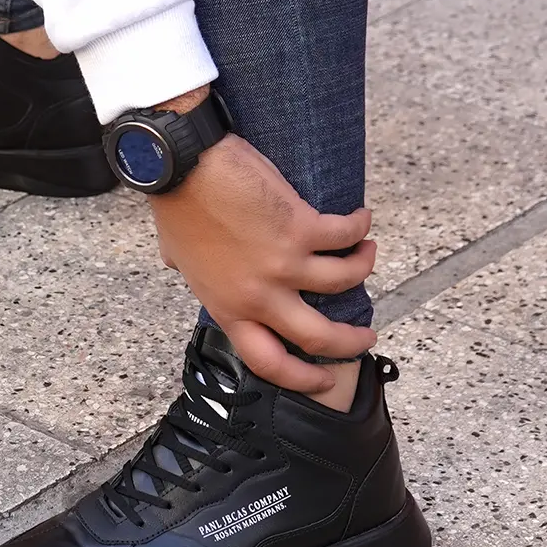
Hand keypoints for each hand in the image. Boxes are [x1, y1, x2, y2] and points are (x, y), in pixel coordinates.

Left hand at [148, 132, 376, 394]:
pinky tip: (361, 218)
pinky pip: (345, 235)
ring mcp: (283, 265)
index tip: (326, 381)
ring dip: (363, 266)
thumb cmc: (178, 205)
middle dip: (352, 342)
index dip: (303, 379)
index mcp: (228, 308)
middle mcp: (259, 296)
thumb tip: (190, 272)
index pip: (269, 363)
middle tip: (368, 335)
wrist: (182, 166)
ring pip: (344, 281)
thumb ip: (195, 275)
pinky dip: (359, 226)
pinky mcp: (301, 228)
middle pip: (318, 338)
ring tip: (366, 252)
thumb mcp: (181, 259)